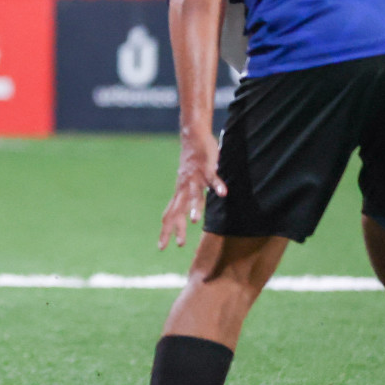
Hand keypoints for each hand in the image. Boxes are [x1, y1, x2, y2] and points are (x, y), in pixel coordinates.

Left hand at [159, 129, 226, 249]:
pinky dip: (217, 185)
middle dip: (178, 226)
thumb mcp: (184, 185)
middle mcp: (184, 187)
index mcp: (179, 193)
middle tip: (179, 244)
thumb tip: (175, 216)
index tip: (161, 248)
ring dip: (195, 207)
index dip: (165, 231)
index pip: (169, 215)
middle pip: (178, 210)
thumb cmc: (190, 164)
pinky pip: (212, 178)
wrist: (192, 137)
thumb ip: (181, 200)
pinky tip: (223, 194)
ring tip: (196, 221)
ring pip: (194, 195)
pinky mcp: (206, 167)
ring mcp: (194, 177)